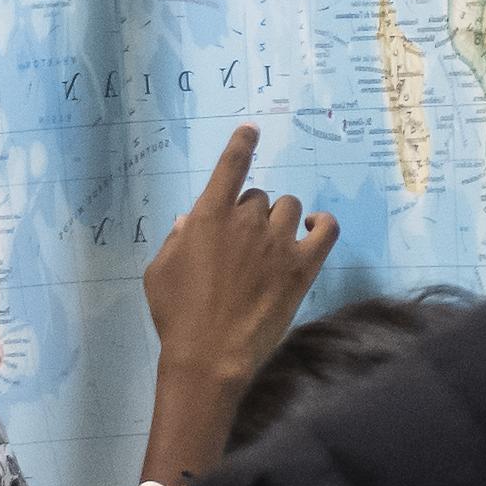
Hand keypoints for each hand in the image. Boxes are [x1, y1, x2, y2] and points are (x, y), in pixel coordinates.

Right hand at [138, 127, 337, 482]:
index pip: (230, 166)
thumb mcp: (159, 273)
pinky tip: (313, 227)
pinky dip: (322, 223)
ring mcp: (277, 243)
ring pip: (289, 206)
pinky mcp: (302, 267)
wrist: (209, 356)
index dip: (242, 143)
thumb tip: (189, 220)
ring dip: (281, 218)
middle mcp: (246, 221)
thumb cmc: (176, 316)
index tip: (251, 129)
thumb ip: (175, 240)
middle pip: (258, 196)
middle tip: (243, 244)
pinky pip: (326, 228)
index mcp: (208, 216)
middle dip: (251, 213)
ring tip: (273, 242)